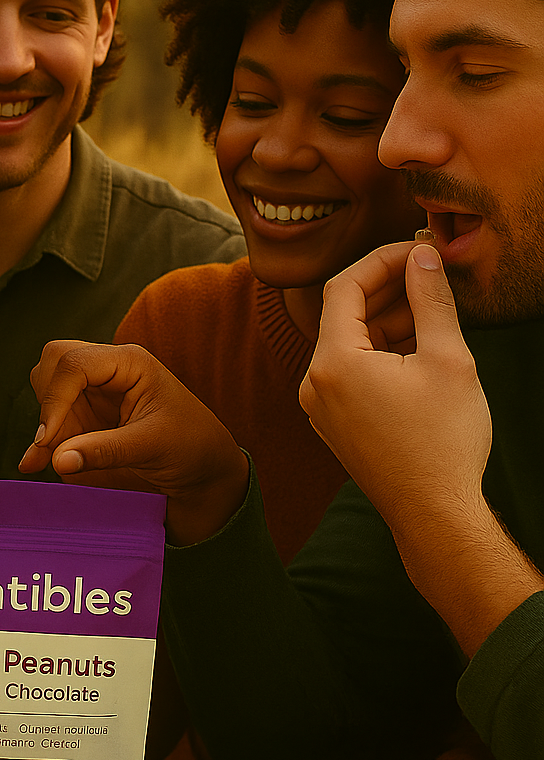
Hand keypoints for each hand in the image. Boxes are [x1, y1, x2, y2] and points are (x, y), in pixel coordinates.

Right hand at [18, 341, 248, 545]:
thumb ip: (104, 451)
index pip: (74, 363)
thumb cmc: (192, 448)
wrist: (204, 473)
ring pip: (47, 386)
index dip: (55, 400)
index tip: (47, 439)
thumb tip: (57, 459)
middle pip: (55, 360)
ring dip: (43, 423)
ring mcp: (96, 392)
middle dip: (46, 398)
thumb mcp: (152, 446)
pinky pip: (54, 419)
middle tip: (48, 440)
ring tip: (43, 459)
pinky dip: (43, 441)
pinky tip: (33, 465)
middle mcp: (109, 370)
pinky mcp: (89, 418)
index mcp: (129, 362)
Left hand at [300, 243, 541, 653]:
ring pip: (348, 343)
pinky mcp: (332, 422)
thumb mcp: (447, 358)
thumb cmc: (443, 440)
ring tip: (433, 309)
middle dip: (387, 288)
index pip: (344, 286)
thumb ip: (431, 299)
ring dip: (386, 320)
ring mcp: (319, 406)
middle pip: (343, 314)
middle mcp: (313, 383)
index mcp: (332, 363)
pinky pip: (349, 372)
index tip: (419, 248)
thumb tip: (422, 254)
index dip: (382, 259)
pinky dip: (379, 352)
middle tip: (430, 272)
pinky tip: (418, 345)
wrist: (432, 511)